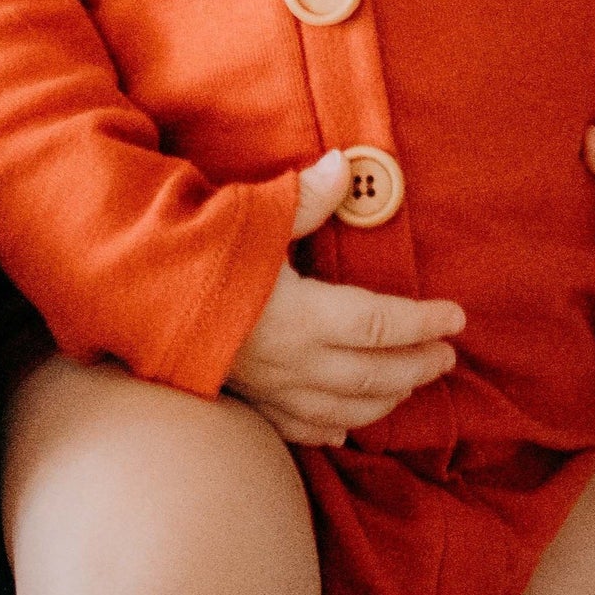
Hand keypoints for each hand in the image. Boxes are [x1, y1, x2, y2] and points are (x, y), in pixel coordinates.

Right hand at [224, 149, 465, 445]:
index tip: (456, 316)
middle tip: (448, 355)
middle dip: (418, 365)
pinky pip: (302, 428)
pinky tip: (347, 428)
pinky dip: (334, 428)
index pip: (381, 323)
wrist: (139, 299)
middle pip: (375, 373)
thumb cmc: (198, 255)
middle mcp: (297, 362)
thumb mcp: (253, 218)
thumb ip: (306, 198)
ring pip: (348, 409)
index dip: (424, 322)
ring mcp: (274, 389)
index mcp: (305, 316)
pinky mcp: (250, 401)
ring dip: (388, 398)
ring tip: (412, 385)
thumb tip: (345, 165)